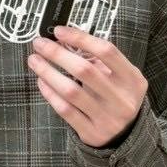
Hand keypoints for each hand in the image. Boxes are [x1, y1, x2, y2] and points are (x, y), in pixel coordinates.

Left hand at [28, 26, 147, 147]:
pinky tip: (41, 81)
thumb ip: (97, 59)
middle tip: (39, 43)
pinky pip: (65, 110)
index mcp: (132, 80)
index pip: (107, 51)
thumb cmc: (116, 96)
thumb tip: (63, 40)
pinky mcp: (92, 133)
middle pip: (85, 70)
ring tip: (34, 60)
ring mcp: (108, 118)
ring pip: (71, 91)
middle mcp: (123, 99)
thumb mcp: (119, 77)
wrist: (127, 135)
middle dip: (58, 54)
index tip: (59, 31)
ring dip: (48, 72)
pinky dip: (49, 93)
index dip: (81, 38)